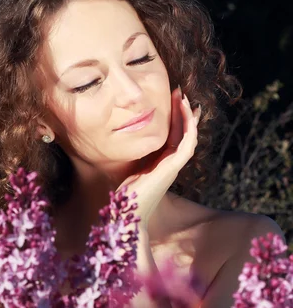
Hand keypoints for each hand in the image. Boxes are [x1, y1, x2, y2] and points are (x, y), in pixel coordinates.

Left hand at [117, 87, 200, 228]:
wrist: (126, 215)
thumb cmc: (123, 196)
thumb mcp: (126, 168)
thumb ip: (131, 156)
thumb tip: (119, 139)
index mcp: (161, 164)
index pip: (173, 136)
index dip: (174, 118)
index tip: (171, 99)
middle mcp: (170, 164)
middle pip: (182, 133)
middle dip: (182, 112)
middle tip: (179, 92)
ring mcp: (173, 166)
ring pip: (188, 136)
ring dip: (187, 116)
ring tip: (182, 97)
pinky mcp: (173, 168)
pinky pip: (187, 144)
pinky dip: (188, 127)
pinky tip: (186, 112)